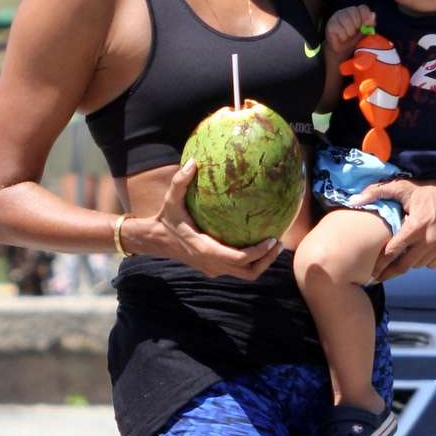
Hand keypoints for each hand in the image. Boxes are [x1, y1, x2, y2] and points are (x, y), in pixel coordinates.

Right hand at [153, 159, 282, 280]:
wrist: (156, 240)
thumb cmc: (166, 218)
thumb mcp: (170, 199)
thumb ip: (180, 181)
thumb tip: (193, 161)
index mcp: (205, 250)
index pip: (238, 259)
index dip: (258, 253)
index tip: (272, 239)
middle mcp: (211, 264)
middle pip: (248, 272)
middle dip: (266, 260)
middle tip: (278, 243)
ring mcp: (213, 269)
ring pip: (245, 274)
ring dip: (261, 263)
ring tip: (274, 245)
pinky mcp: (214, 268)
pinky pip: (237, 269)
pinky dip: (251, 260)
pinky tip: (259, 242)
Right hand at [325, 4, 374, 57]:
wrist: (342, 51)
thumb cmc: (354, 39)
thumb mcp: (365, 32)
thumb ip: (369, 23)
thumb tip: (373, 14)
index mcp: (355, 12)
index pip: (362, 8)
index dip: (366, 15)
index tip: (368, 24)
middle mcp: (345, 12)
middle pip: (354, 13)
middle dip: (357, 26)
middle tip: (354, 33)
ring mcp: (336, 17)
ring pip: (347, 21)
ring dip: (350, 32)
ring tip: (348, 36)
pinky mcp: (330, 26)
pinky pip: (340, 30)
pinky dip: (343, 37)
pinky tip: (342, 38)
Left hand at [352, 170, 435, 280]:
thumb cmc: (426, 187)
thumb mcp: (401, 187)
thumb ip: (376, 193)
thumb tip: (354, 200)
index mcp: (416, 227)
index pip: (392, 253)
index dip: (380, 265)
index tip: (370, 272)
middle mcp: (430, 240)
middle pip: (404, 266)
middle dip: (389, 273)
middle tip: (378, 277)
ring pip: (418, 265)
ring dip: (408, 263)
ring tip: (399, 257)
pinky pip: (432, 263)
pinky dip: (424, 260)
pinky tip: (418, 251)